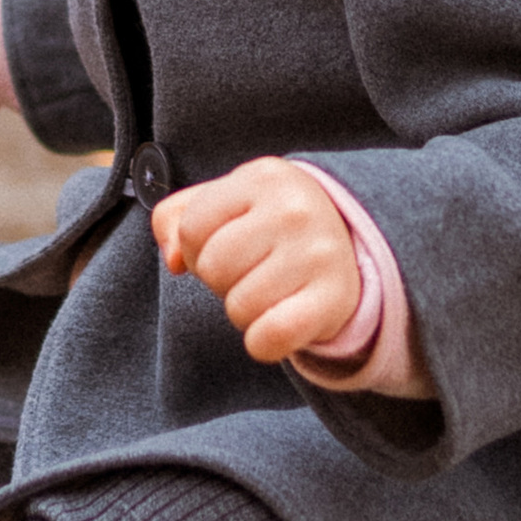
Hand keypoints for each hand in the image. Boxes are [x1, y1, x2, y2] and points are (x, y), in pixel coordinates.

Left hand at [152, 158, 360, 366]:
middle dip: (221, 280)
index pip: (191, 228)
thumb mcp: (223, 201)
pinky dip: (263, 343)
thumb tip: (173, 259)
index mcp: (263, 177)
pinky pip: (270, 336)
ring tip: (269, 291)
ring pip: (239, 307)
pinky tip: (277, 324)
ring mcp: (318, 253)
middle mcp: (294, 209)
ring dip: (244, 311)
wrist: (346, 243)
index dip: (197, 248)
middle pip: (213, 268)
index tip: (225, 246)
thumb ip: (175, 218)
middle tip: (250, 272)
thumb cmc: (269, 223)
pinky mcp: (334, 298)